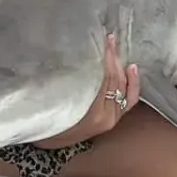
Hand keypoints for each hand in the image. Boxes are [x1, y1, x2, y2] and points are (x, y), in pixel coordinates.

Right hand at [35, 33, 138, 148]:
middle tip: (108, 39)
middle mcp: (107, 117)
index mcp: (93, 113)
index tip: (102, 38)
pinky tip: (131, 68)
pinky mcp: (113, 119)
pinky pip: (128, 99)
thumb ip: (70, 78)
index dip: (106, 56)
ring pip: (123, 88)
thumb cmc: (45, 116)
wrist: (45, 138)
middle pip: (115, 81)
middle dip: (112, 57)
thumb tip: (80, 49)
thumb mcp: (55, 95)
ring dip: (120, 66)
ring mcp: (112, 119)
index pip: (106, 78)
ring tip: (114, 47)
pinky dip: (132, 83)